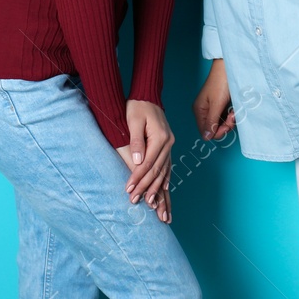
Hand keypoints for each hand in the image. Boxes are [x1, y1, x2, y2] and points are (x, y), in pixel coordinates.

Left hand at [115, 100, 172, 220]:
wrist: (147, 96)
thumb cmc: (137, 106)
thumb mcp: (133, 121)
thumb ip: (136, 141)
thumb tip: (137, 162)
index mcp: (160, 137)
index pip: (148, 163)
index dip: (138, 178)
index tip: (129, 189)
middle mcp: (168, 143)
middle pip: (157, 170)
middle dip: (146, 187)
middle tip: (136, 200)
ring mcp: (170, 145)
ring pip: (164, 170)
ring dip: (156, 187)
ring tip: (150, 203)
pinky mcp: (167, 146)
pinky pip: (167, 165)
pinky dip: (165, 178)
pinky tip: (163, 189)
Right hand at [191, 59, 235, 140]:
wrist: (228, 67)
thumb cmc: (221, 83)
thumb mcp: (216, 104)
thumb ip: (211, 122)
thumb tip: (206, 137)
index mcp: (199, 110)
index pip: (205, 132)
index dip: (217, 132)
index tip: (226, 125)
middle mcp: (204, 110)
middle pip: (214, 128)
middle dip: (224, 125)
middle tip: (232, 117)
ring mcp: (212, 108)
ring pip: (221, 123)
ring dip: (229, 121)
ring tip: (234, 112)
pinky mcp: (220, 104)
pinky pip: (225, 117)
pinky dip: (231, 115)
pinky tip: (234, 109)